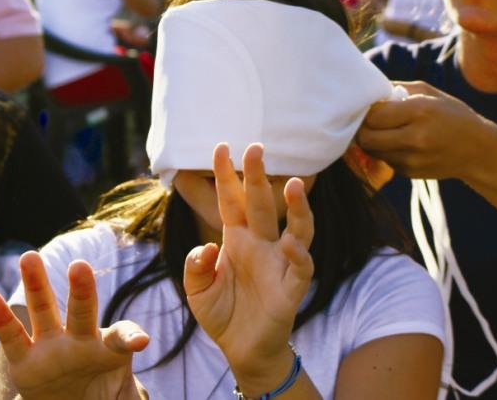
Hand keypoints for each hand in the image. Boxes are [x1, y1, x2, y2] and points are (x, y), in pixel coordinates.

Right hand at [0, 252, 149, 399]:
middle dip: (81, 289)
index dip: (130, 336)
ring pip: (43, 310)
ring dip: (36, 284)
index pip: (121, 336)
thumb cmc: (102, 396)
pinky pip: (12, 336)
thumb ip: (134, 397)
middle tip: (79, 265)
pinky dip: (0, 317)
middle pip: (81, 310)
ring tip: (29, 256)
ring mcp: (51, 346)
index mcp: (108, 348)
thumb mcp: (122, 399)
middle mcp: (79, 340)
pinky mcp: (24, 360)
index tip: (141, 341)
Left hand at [184, 143, 313, 390]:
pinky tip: (290, 243)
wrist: (242, 350)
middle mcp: (261, 245)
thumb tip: (206, 247)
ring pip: (296, 229)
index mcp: (237, 239)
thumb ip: (195, 266)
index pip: (232, 200)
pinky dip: (298, 254)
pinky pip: (301, 267)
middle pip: (262, 204)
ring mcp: (279, 264)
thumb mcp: (196, 289)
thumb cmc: (223, 314)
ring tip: (294, 184)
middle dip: (259, 176)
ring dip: (297, 207)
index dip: (226, 175)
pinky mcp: (291, 289)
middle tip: (256, 147)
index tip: (221, 147)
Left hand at [356, 80, 496, 182]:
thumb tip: (367, 90)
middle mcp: (415, 138)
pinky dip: (386, 151)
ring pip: (372, 151)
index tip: (372, 106)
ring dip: (373, 140)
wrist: (477, 150)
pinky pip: (385, 160)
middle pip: (366, 138)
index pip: (374, 115)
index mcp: (420, 111)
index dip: (367, 110)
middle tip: (370, 120)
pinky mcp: (410, 173)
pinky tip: (401, 143)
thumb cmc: (452, 114)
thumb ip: (397, 88)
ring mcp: (412, 159)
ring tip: (386, 130)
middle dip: (363, 128)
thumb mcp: (429, 92)